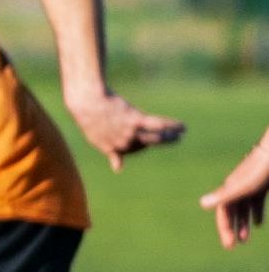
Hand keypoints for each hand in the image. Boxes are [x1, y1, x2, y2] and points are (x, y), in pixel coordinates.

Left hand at [66, 89, 184, 170]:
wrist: (87, 102)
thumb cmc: (90, 118)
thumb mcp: (98, 139)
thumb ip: (112, 153)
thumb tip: (118, 169)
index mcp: (114, 149)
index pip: (134, 151)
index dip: (140, 145)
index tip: (144, 138)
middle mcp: (123, 144)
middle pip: (147, 144)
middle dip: (161, 142)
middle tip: (174, 139)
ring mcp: (129, 132)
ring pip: (155, 138)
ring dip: (170, 137)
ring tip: (179, 135)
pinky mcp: (135, 120)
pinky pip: (157, 124)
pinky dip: (171, 126)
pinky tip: (183, 127)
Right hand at [202, 137, 268, 246]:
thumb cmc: (260, 171)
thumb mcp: (242, 186)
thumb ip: (224, 195)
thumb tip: (203, 204)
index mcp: (229, 191)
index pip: (224, 214)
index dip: (225, 229)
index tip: (229, 245)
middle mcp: (236, 190)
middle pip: (231, 213)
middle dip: (231, 229)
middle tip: (233, 246)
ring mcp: (249, 187)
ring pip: (243, 210)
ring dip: (243, 224)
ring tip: (245, 240)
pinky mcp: (260, 185)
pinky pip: (255, 203)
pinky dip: (255, 214)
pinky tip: (258, 224)